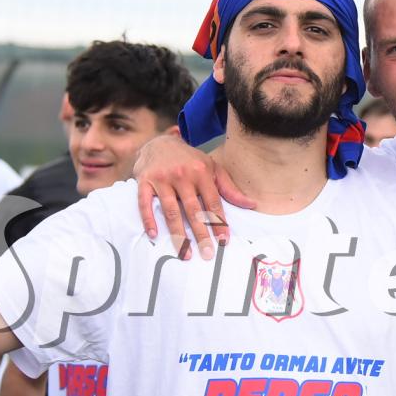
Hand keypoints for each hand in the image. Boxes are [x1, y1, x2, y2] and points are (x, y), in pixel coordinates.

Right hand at [133, 135, 254, 259]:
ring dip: (178, 234)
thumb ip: (229, 188)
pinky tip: (154, 235)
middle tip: (207, 253)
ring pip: (171, 211)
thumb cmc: (190, 159)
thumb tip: (251, 204)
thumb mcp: (212, 168)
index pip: (213, 202)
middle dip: (201, 234)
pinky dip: (149, 220)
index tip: (224, 240)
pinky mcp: (144, 181)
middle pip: (193, 210)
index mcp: (202, 172)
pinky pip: (145, 203)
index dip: (219, 222)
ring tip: (185, 253)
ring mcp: (162, 178)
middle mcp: (183, 175)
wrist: (160, 142)